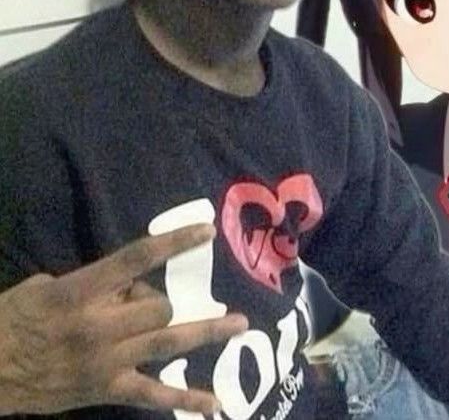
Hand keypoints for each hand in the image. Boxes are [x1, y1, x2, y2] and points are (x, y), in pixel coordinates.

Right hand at [0, 224, 247, 415]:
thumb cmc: (12, 320)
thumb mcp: (47, 286)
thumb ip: (94, 283)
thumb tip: (128, 287)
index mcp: (82, 291)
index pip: (139, 259)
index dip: (176, 243)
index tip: (207, 231)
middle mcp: (100, 326)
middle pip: (160, 305)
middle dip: (163, 300)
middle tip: (143, 303)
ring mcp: (106, 361)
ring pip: (168, 342)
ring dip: (207, 332)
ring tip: (240, 324)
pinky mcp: (105, 390)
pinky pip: (152, 395)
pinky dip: (185, 399)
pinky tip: (214, 405)